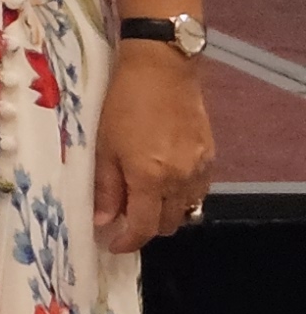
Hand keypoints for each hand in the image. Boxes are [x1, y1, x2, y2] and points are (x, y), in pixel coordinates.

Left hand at [94, 44, 213, 252]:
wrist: (162, 69)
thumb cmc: (123, 103)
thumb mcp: (104, 144)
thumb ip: (106, 186)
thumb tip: (103, 221)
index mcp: (150, 178)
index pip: (143, 227)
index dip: (127, 242)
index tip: (113, 244)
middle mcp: (180, 180)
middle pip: (167, 224)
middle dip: (145, 228)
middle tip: (124, 217)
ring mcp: (199, 170)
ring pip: (186, 210)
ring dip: (165, 213)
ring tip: (143, 200)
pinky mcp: (211, 157)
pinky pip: (198, 191)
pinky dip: (181, 196)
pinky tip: (164, 182)